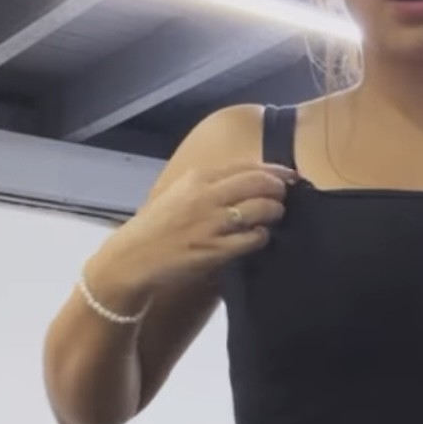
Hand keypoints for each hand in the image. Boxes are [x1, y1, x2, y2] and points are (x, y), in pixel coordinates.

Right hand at [90, 161, 295, 303]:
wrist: (133, 257)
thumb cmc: (157, 226)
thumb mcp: (179, 193)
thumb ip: (209, 184)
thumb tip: (246, 181)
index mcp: (198, 177)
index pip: (247, 166)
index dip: (274, 169)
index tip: (289, 175)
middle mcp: (207, 196)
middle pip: (260, 183)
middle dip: (279, 189)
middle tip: (285, 197)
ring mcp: (213, 223)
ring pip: (262, 209)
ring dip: (275, 212)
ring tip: (275, 217)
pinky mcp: (216, 249)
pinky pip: (253, 238)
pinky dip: (262, 236)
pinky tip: (259, 237)